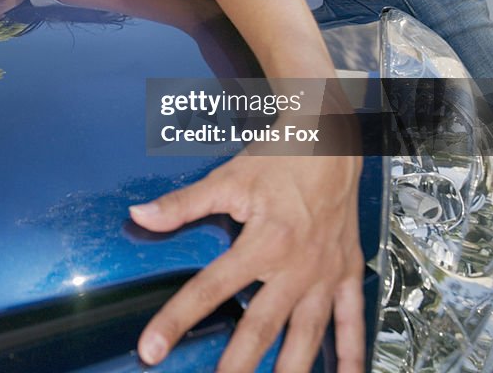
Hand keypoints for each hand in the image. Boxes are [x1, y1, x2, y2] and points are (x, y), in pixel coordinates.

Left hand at [131, 152, 364, 371]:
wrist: (332, 141)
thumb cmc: (280, 158)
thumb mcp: (227, 178)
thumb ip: (182, 204)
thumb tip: (139, 215)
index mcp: (263, 244)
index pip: (209, 290)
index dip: (176, 321)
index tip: (151, 349)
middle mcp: (296, 267)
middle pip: (261, 326)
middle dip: (237, 365)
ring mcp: (326, 275)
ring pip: (308, 335)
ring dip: (292, 369)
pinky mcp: (348, 274)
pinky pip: (353, 321)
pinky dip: (353, 353)